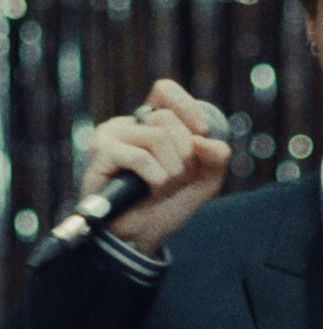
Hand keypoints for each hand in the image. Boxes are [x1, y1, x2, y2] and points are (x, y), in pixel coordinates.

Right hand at [81, 78, 230, 255]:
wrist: (140, 238)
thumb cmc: (167, 206)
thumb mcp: (204, 181)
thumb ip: (216, 157)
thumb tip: (205, 141)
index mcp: (149, 123)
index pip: (164, 90)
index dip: (187, 107)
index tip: (201, 132)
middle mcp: (127, 125)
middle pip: (168, 119)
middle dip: (184, 156)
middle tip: (178, 180)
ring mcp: (111, 137)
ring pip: (158, 138)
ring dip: (172, 172)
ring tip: (162, 190)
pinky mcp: (101, 154)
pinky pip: (142, 158)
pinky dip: (156, 180)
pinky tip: (149, 193)